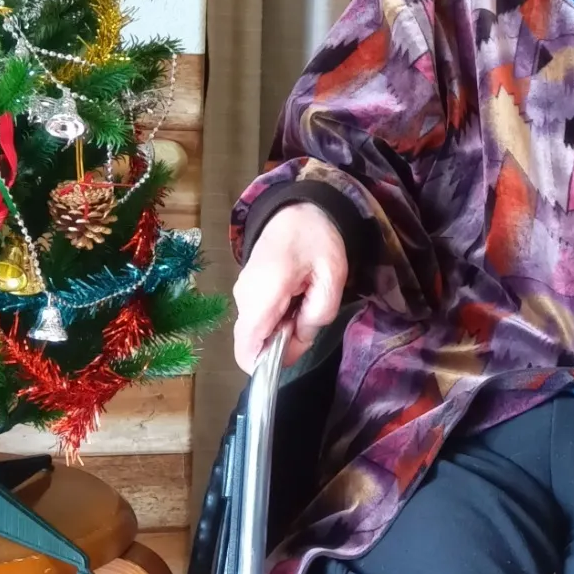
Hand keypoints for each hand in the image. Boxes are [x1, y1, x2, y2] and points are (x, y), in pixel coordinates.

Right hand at [233, 203, 347, 372]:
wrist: (297, 207)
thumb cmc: (317, 239)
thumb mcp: (332, 277)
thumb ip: (317, 315)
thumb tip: (298, 339)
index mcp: (262, 295)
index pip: (247, 350)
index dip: (265, 367)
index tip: (292, 356)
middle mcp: (244, 298)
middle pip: (255, 343)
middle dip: (283, 344)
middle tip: (309, 316)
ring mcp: (241, 293)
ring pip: (258, 331)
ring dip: (282, 328)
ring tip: (305, 299)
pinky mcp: (246, 290)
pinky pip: (258, 317)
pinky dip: (278, 317)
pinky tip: (296, 295)